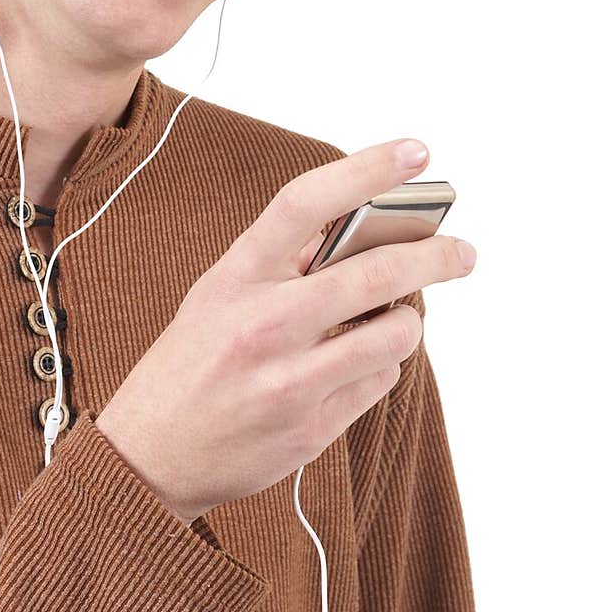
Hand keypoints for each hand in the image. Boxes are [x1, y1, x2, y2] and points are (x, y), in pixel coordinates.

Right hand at [95, 139, 475, 524]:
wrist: (149, 458)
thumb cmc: (189, 365)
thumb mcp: (218, 297)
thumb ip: (281, 266)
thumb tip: (361, 231)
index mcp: (235, 278)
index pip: (306, 203)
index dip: (368, 169)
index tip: (416, 152)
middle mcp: (262, 325)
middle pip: (374, 274)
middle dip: (434, 256)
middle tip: (463, 252)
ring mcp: (288, 381)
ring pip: (394, 335)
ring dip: (408, 322)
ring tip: (396, 318)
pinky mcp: (311, 428)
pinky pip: (379, 381)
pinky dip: (380, 366)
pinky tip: (355, 365)